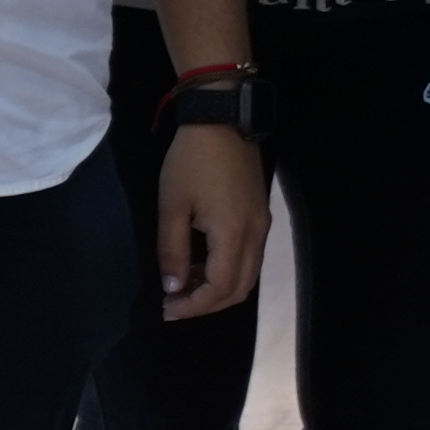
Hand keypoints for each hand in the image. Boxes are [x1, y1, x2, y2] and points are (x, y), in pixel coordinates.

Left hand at [158, 127, 267, 315]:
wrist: (222, 121)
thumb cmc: (191, 161)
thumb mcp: (172, 205)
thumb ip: (172, 250)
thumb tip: (173, 287)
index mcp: (233, 233)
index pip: (221, 288)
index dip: (195, 306)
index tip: (167, 309)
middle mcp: (256, 235)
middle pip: (240, 289)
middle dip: (208, 304)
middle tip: (175, 305)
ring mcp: (262, 226)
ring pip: (247, 275)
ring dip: (218, 288)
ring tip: (185, 286)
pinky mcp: (261, 216)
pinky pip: (249, 258)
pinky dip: (227, 271)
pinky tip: (202, 263)